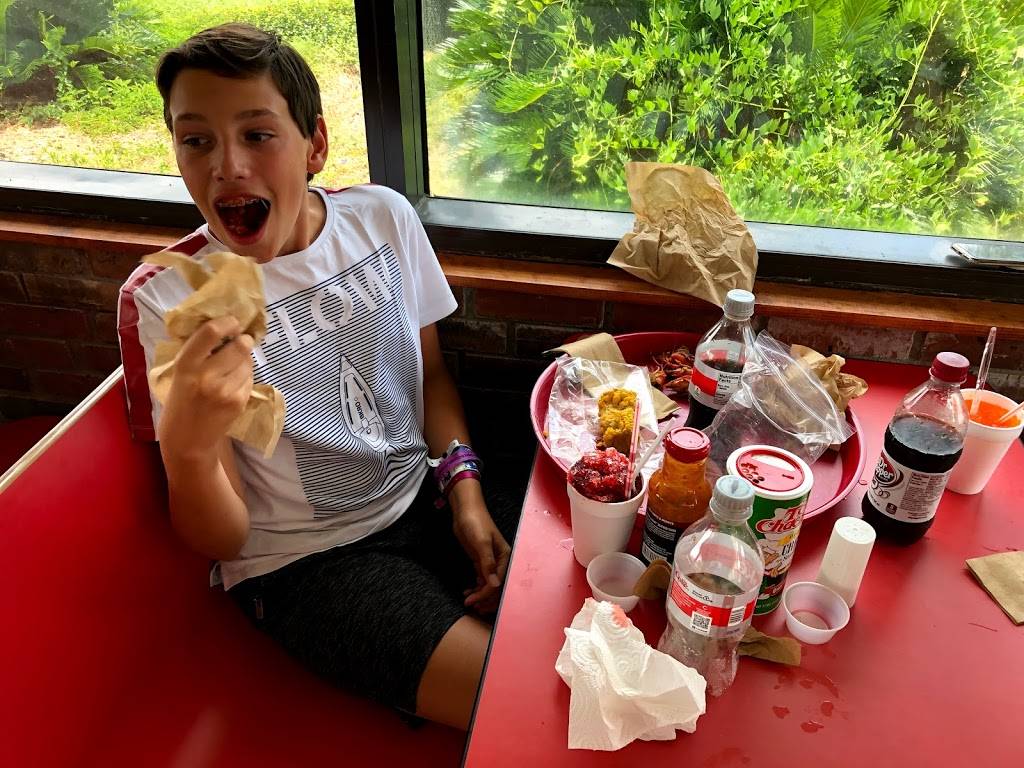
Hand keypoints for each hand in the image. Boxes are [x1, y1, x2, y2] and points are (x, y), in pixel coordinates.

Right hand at [158, 316, 254, 461]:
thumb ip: (198, 351)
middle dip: (243, 340)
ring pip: (248, 361)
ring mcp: (225, 391)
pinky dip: (245, 376)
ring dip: (244, 359)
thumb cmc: (181, 400)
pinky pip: (250, 378)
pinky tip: (232, 384)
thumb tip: (224, 326)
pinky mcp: (239, 402)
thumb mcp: (179, 372)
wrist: (187, 439)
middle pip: (240, 345)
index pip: (211, 332)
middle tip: (240, 341)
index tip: (232, 322)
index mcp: (186, 365)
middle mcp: (207, 377)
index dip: (227, 322)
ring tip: (231, 368)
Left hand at [450, 481, 509, 614]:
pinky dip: (476, 587)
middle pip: (496, 586)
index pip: (498, 582)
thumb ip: (488, 564)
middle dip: (485, 598)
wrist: (465, 510)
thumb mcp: (481, 543)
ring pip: (488, 584)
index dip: (486, 594)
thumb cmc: (476, 522)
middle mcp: (500, 561)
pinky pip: (481, 578)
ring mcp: (490, 561)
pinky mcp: (480, 561)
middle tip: (471, 606)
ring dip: (480, 594)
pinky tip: (467, 591)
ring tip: (468, 601)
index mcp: (505, 556)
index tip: (473, 602)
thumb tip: (495, 584)